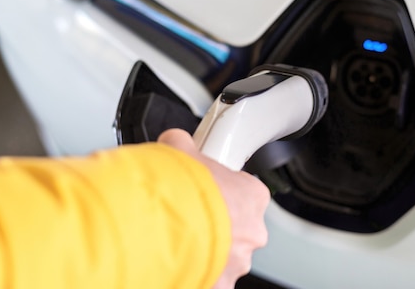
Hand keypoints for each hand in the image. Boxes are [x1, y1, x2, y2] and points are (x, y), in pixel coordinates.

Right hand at [158, 129, 269, 288]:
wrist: (162, 228)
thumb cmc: (180, 191)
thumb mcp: (181, 152)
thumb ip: (184, 145)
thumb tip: (176, 140)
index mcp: (252, 196)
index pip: (245, 191)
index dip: (223, 190)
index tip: (206, 191)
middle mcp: (253, 231)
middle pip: (238, 226)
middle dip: (216, 223)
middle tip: (190, 217)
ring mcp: (238, 261)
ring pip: (226, 255)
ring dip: (207, 249)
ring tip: (179, 239)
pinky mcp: (221, 284)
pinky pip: (213, 277)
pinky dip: (198, 272)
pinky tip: (179, 259)